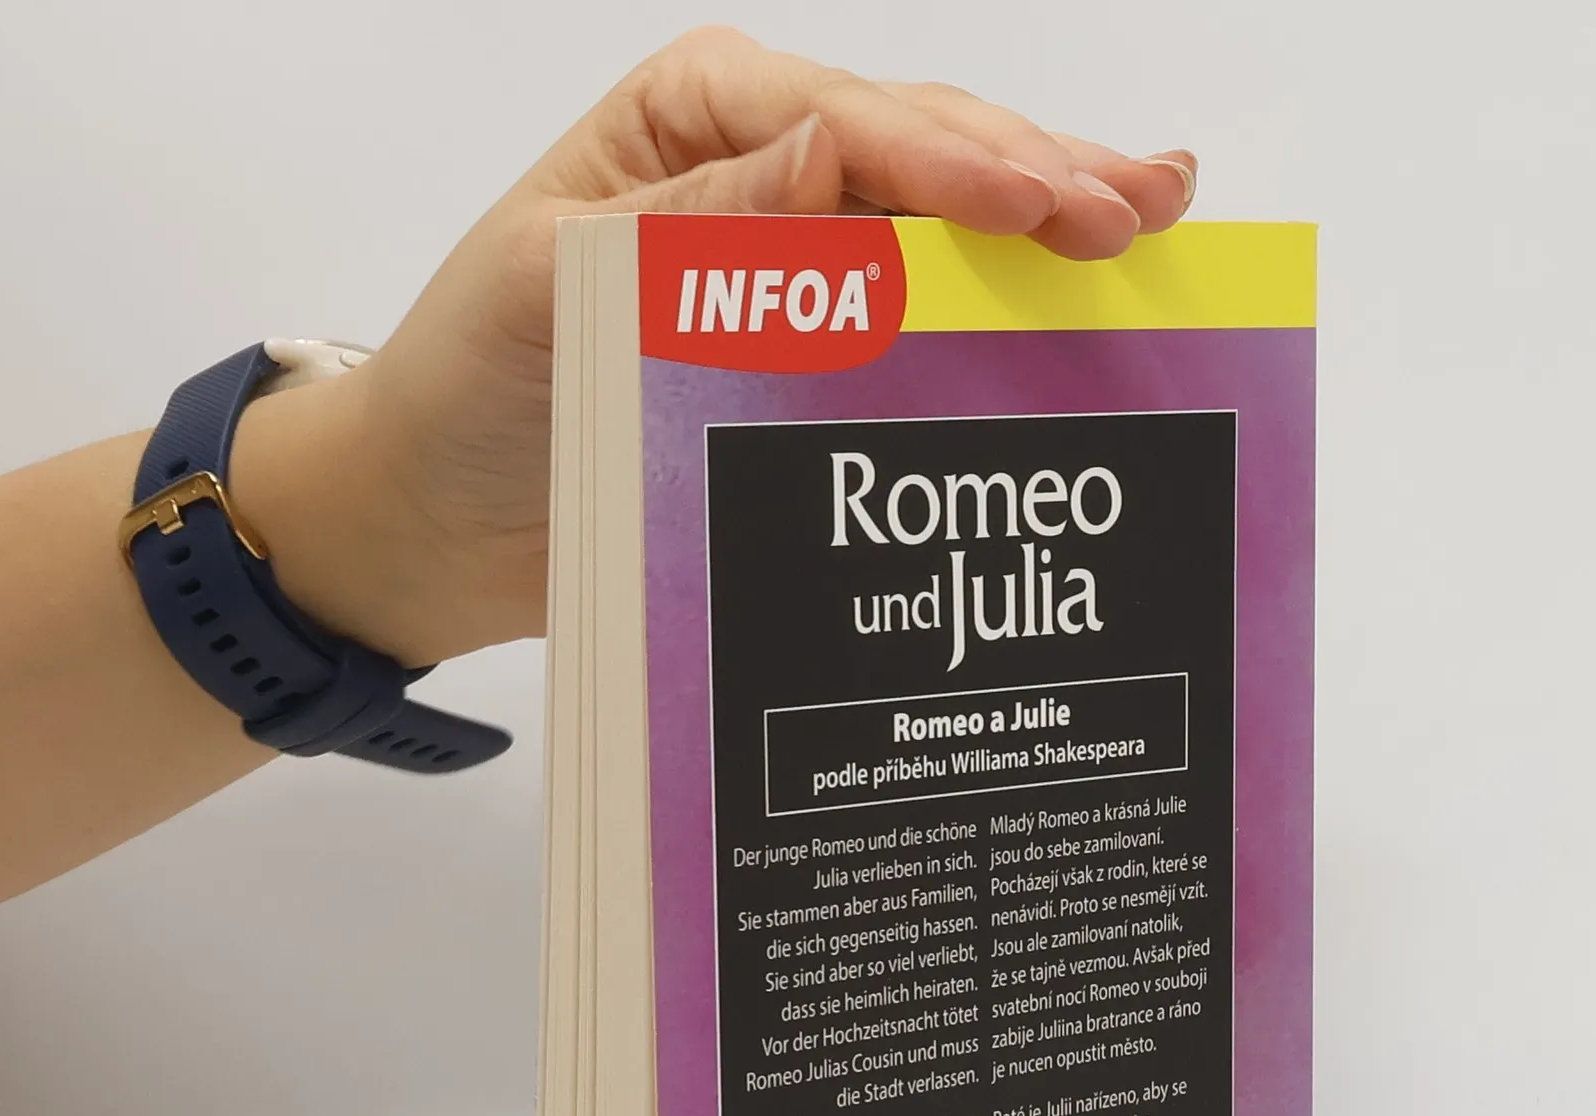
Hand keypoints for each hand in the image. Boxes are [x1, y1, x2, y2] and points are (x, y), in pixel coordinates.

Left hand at [236, 27, 1196, 668]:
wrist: (439, 516)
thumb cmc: (468, 386)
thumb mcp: (552, 286)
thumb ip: (694, 229)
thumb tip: (830, 157)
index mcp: (701, 118)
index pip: (857, 124)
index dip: (961, 167)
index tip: (1051, 211)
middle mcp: (765, 170)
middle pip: (929, 152)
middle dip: (1040, 177)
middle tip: (1147, 208)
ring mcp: (802, 258)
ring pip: (948, 223)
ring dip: (1049, 221)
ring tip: (1157, 216)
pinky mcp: (816, 345)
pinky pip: (925, 314)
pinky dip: (1003, 307)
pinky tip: (1081, 297)